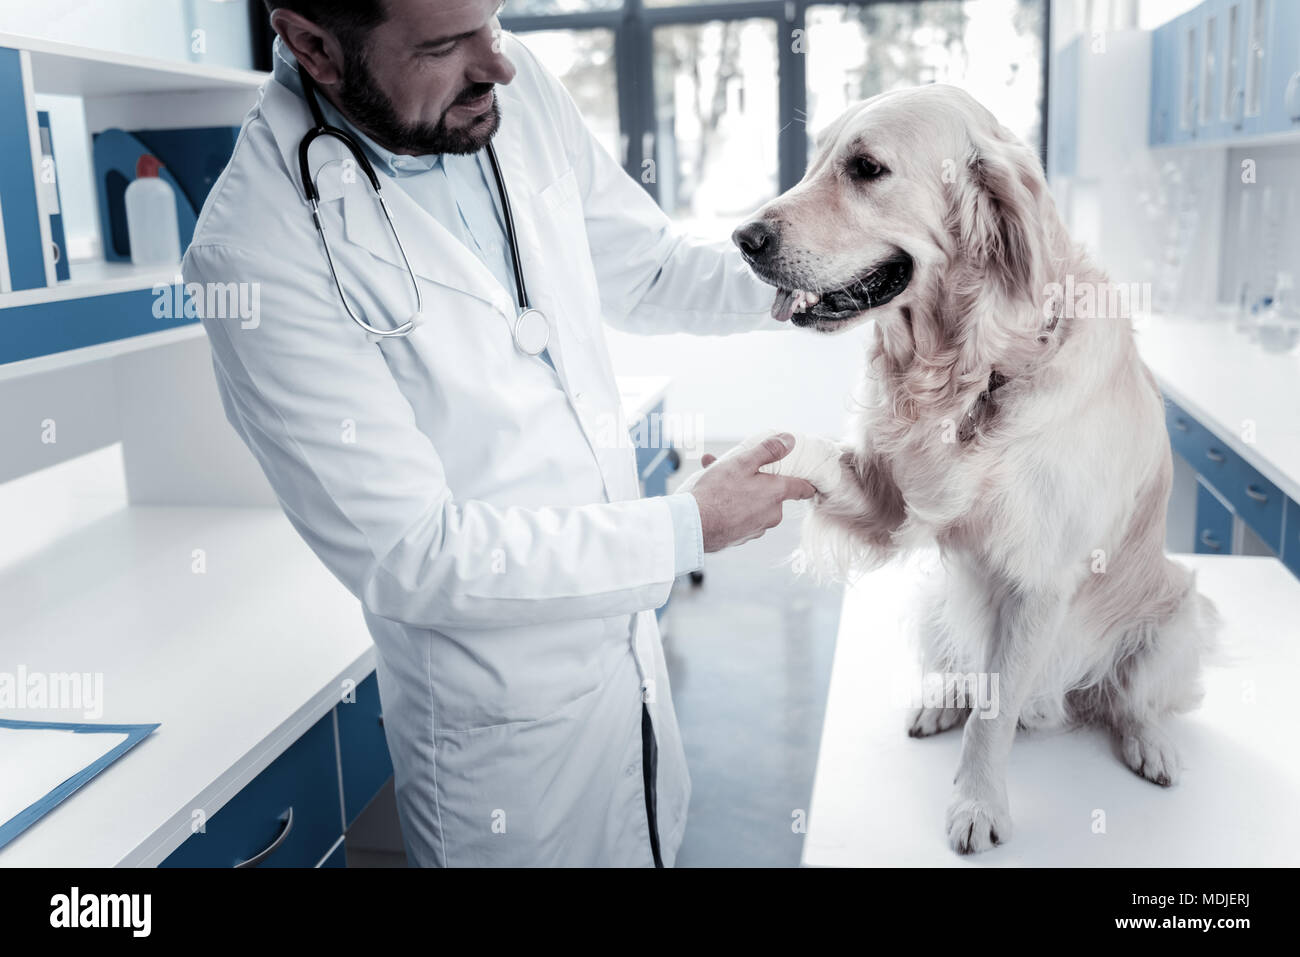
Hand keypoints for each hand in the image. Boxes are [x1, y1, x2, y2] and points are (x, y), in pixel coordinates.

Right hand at [678, 433, 816, 551]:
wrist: (694, 525)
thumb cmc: (717, 492)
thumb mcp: (742, 463)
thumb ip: (768, 450)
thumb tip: (789, 440)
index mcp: (776, 494)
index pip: (802, 489)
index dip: (805, 484)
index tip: (807, 482)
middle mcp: (772, 514)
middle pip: (773, 496)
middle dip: (758, 483)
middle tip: (737, 471)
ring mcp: (758, 528)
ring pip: (755, 506)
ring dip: (742, 495)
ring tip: (717, 483)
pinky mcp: (743, 537)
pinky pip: (743, 519)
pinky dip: (733, 509)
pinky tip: (715, 501)